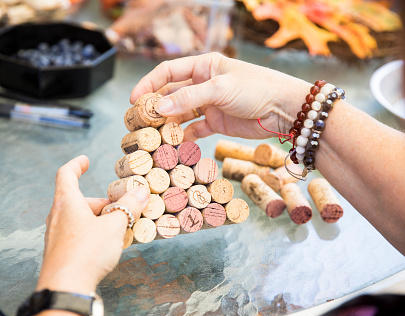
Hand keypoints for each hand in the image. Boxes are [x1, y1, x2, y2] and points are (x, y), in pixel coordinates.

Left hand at [37, 155, 149, 293]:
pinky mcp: (60, 252)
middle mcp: (57, 216)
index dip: (77, 165)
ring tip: (119, 231)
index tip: (86, 161)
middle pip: (80, 200)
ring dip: (99, 220)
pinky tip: (107, 247)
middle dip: (102, 203)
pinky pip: (78, 235)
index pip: (66, 174)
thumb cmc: (86, 252)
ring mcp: (56, 235)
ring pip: (80, 219)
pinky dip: (93, 234)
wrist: (65, 289)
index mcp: (67, 202)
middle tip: (122, 211)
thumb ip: (129, 207)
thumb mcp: (114, 226)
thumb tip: (141, 191)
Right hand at [131, 52, 311, 141]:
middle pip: (171, 94)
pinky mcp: (216, 123)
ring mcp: (209, 104)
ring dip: (167, 124)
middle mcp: (203, 84)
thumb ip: (188, 98)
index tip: (135, 99)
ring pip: (180, 114)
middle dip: (155, 107)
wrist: (285, 110)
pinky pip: (194, 129)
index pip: (168, 72)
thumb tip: (158, 107)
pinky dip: (184, 137)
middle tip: (139, 122)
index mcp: (204, 66)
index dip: (149, 84)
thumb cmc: (257, 88)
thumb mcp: (219, 88)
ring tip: (153, 136)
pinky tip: (175, 144)